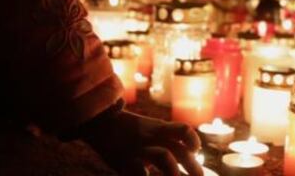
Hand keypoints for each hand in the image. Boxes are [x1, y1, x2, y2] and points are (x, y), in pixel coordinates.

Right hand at [80, 110, 202, 175]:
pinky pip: (140, 173)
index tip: (196, 151)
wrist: (98, 124)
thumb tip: (191, 153)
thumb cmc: (129, 129)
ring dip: (175, 173)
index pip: (183, 130)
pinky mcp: (124, 163)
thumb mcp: (150, 127)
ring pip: (164, 157)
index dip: (193, 140)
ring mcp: (138, 150)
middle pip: (179, 150)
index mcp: (159, 129)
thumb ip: (168, 137)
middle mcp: (151, 138)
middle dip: (193, 167)